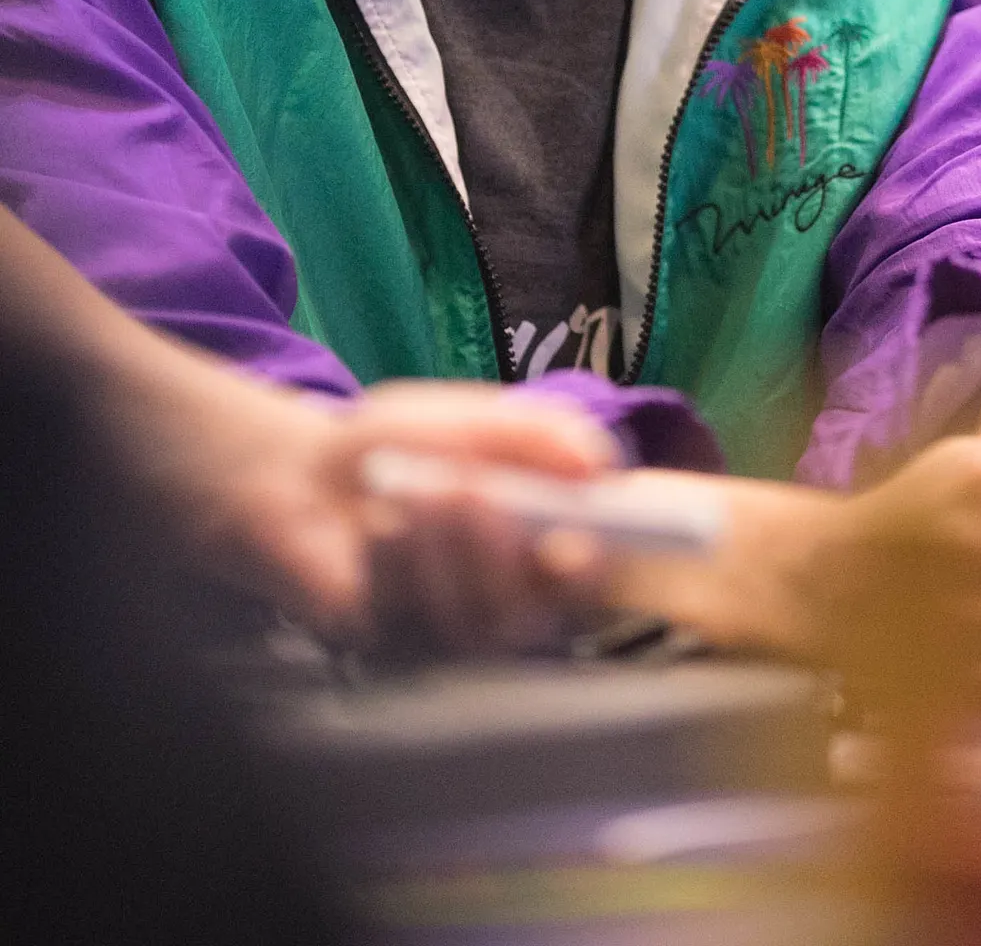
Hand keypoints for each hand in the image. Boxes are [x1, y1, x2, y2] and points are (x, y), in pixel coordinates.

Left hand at [156, 373, 614, 649]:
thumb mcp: (470, 419)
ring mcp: (444, 629)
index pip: (591, 581)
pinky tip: (383, 519)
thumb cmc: (396, 446)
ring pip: (478, 624)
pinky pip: (409, 619)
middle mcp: (502, 598)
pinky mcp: (386, 644)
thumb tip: (601, 464)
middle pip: (540, 618)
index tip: (582, 543)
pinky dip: (399, 558)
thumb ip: (537, 433)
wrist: (296, 472)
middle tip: (479, 494)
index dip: (598, 573)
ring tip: (425, 489)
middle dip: (513, 557)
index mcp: (538, 545)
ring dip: (454, 550)